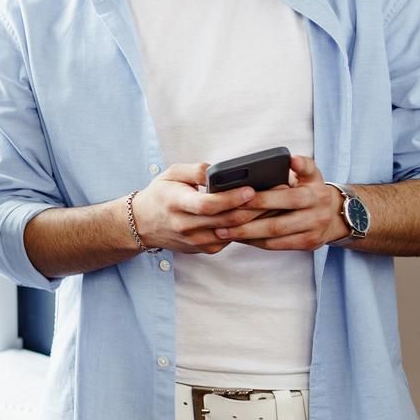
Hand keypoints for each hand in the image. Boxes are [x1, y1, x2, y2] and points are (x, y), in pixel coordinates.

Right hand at [130, 162, 263, 254]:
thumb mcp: (172, 174)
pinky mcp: (204, 248)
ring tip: (275, 203)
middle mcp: (185, 226)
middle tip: (277, 194)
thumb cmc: (160, 195)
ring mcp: (195, 241)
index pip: (207, 205)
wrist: (142, 224)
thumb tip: (220, 171)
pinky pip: (231, 239)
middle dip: (254, 208)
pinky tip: (261, 216)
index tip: (251, 190)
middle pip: (226, 220)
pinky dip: (246, 228)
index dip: (230, 199)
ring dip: (255, 219)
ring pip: (232, 232)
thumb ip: (196, 170)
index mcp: (176, 204)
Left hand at [213, 155, 348, 249]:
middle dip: (246, 222)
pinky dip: (255, 242)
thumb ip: (301, 165)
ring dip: (246, 235)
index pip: (285, 197)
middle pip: (277, 222)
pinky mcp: (307, 244)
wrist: (336, 214)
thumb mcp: (312, 174)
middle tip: (221, 220)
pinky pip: (276, 246)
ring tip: (222, 231)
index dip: (261, 200)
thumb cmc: (312, 190)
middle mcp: (316, 215)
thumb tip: (291, 158)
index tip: (236, 199)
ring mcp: (312, 232)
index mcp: (314, 194)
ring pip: (274, 237)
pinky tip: (237, 238)